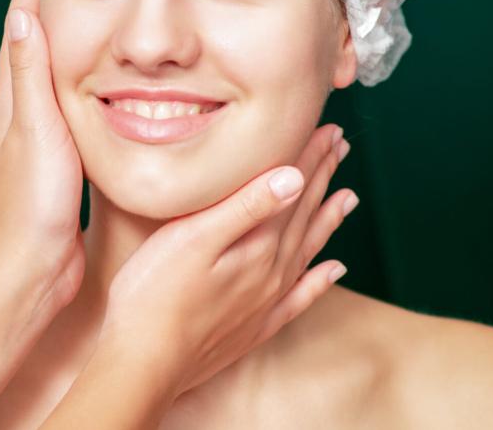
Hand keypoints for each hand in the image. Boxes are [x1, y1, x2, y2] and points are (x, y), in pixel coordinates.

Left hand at [0, 0, 85, 315]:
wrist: (31, 269)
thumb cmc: (30, 205)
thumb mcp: (36, 131)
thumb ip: (31, 75)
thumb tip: (21, 14)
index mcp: (12, 96)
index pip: (21, 21)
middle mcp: (21, 107)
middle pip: (37, 36)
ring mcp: (40, 130)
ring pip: (59, 66)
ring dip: (76, 33)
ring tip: (105, 2)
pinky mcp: (60, 153)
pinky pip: (78, 98)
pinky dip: (93, 75)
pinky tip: (116, 78)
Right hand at [101, 124, 355, 395]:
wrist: (145, 363)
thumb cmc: (154, 295)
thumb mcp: (193, 239)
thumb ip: (245, 208)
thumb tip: (293, 177)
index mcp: (256, 246)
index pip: (291, 192)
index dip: (309, 158)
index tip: (329, 130)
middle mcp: (270, 273)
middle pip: (302, 216)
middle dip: (321, 178)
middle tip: (340, 146)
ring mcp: (264, 302)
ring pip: (306, 251)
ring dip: (326, 221)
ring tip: (347, 197)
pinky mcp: (252, 326)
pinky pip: (299, 298)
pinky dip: (319, 281)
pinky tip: (334, 271)